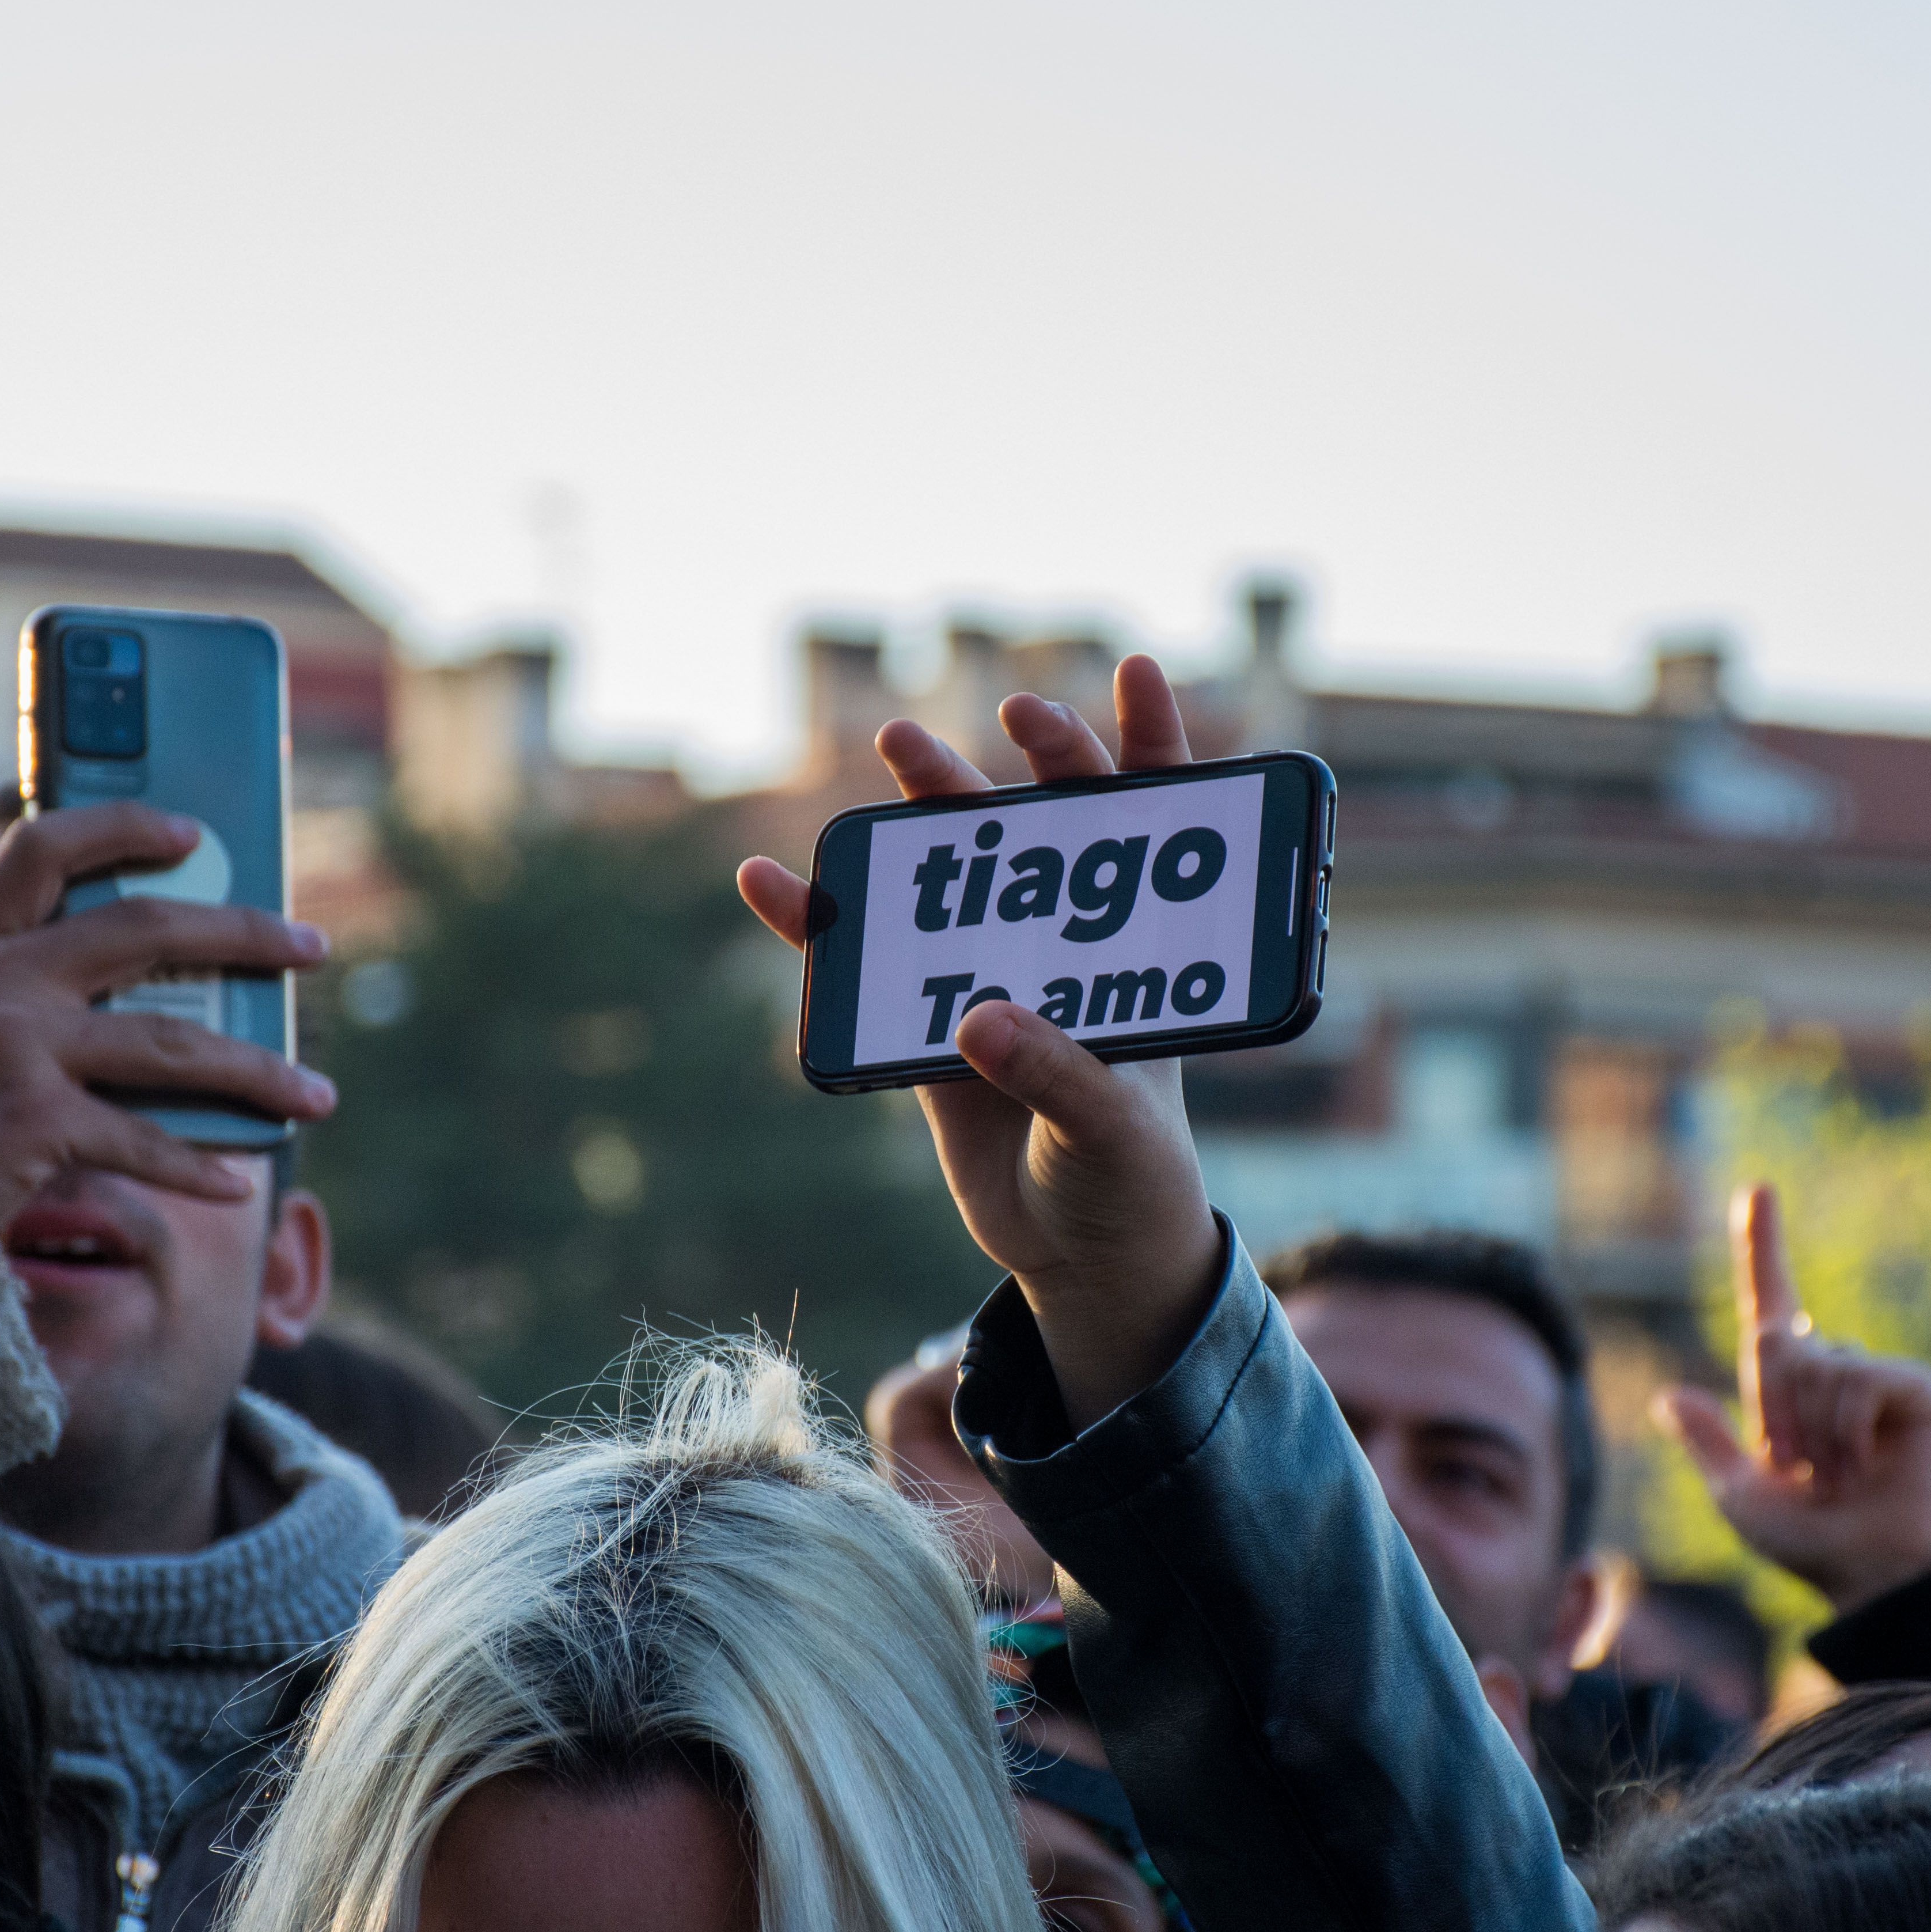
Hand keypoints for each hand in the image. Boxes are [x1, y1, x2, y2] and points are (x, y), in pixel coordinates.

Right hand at [0, 805, 335, 1257]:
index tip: (193, 832)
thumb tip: (172, 985)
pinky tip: (238, 1184)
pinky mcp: (32, 1120)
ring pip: (173, 1045)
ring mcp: (11, 1048)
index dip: (122, 827)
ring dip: (258, 1072)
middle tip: (312, 947)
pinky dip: (201, 1166)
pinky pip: (146, 1138)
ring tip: (317, 1095)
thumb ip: (32, 995)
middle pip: (145, 929)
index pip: (42, 849)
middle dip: (245, 933)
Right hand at [739, 658, 1221, 1428]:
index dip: (1150, 748)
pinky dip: (817, 928)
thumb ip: (1058, 1073)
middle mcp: (1071, 952)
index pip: (1158, 834)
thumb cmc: (1133, 1182)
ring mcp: (997, 983)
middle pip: (1045, 835)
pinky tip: (771, 884)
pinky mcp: (930, 1031)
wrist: (1081, 1259)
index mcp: (1144, 960)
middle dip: (1023, 764)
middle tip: (998, 715)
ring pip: (954, 880)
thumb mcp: (1115, 1132)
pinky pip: (868, 966)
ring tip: (898, 744)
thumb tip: (976, 1016)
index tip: (1137, 672)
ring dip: (922, 817)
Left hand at [1651, 1184, 1930, 1616]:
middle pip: (1772, 1342)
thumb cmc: (1807, 1543)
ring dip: (1809, 1431)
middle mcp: (1831, 1369)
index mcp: (1787, 1389)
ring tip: (1836, 1475)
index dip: (1761, 1246)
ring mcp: (1874, 1375)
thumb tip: (1670, 1395)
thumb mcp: (1738, 1497)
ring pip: (1812, 1361)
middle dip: (1769, 1411)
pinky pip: (1856, 1375)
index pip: (1770, 1302)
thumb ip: (1707, 1444)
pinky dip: (1846, 1427)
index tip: (1756, 1188)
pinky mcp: (1913, 1386)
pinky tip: (1865, 1465)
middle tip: (1797, 1469)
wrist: (1868, 1573)